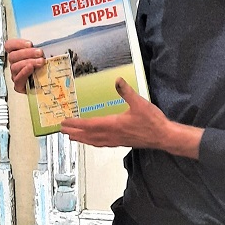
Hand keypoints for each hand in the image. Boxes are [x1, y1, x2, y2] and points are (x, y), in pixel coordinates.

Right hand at [4, 38, 43, 93]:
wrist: (49, 84)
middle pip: (13, 56)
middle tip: (40, 53)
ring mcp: (16, 75)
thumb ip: (40, 50)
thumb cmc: (45, 68)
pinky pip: (18, 79)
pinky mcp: (19, 86)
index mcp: (17, 55)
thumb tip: (48, 44)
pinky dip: (24, 72)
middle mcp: (15, 64)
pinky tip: (31, 68)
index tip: (30, 44)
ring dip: (29, 62)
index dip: (17, 43)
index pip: (9, 46)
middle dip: (27, 53)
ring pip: (15, 67)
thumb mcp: (44, 56)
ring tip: (40, 62)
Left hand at [60, 78, 202, 157]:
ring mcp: (116, 140)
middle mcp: (112, 135)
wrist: (162, 136)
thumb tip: (117, 80)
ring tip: (71, 137)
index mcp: (113, 125)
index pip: (89, 125)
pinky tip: (92, 141)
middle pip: (88, 135)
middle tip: (61, 130)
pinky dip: (93, 142)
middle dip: (74, 132)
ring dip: (82, 139)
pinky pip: (102, 144)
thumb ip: (126, 92)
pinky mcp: (121, 142)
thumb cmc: (152, 121)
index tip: (65, 122)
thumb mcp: (139, 103)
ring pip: (94, 141)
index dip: (76, 123)